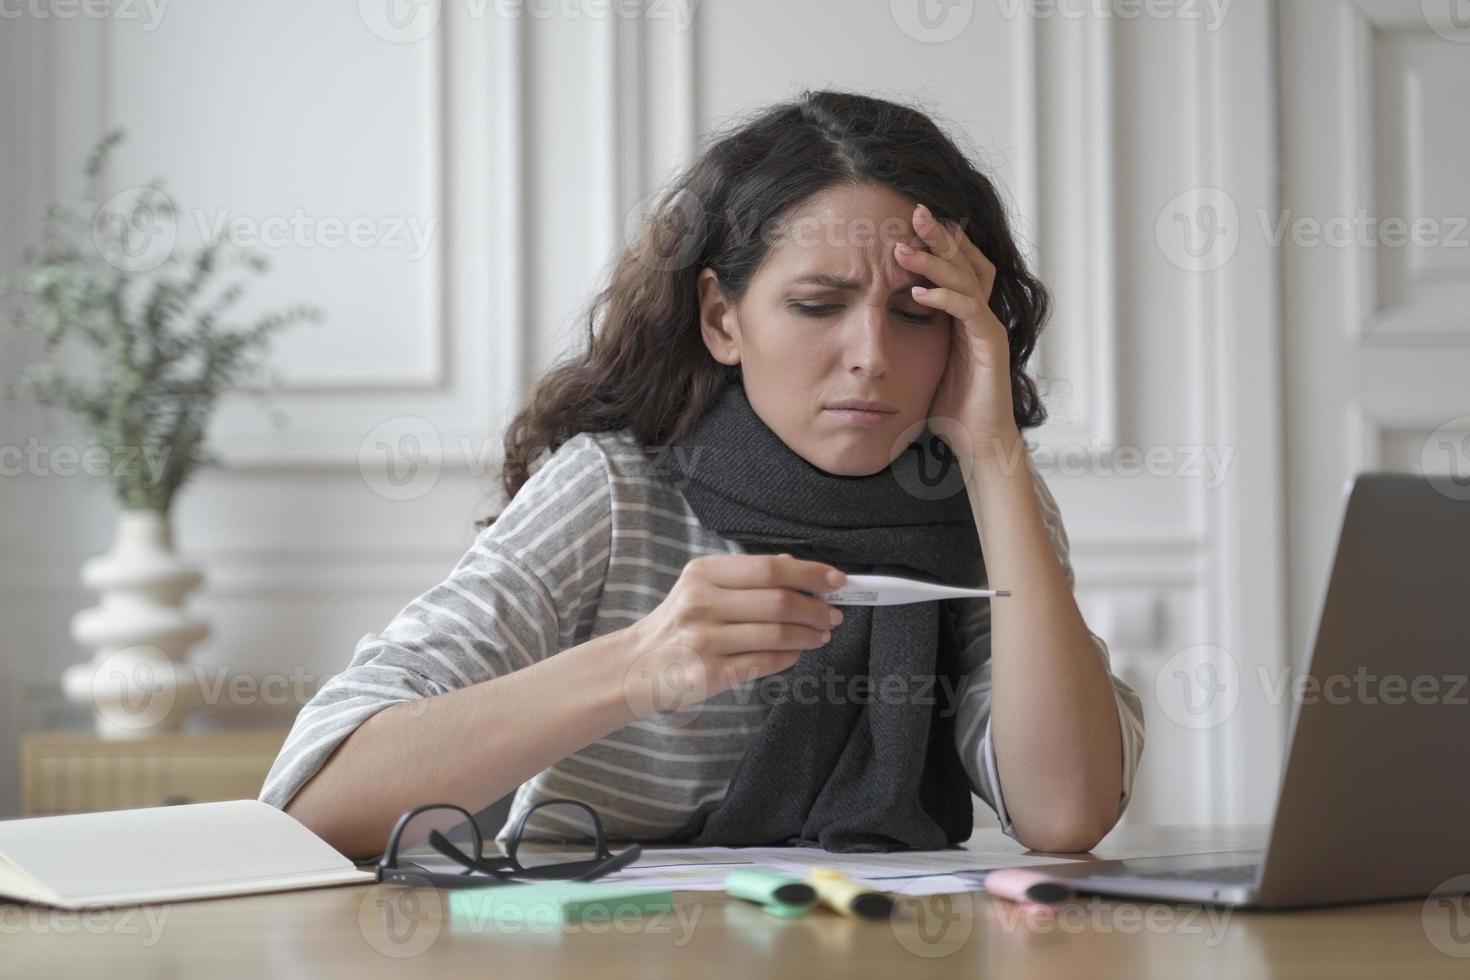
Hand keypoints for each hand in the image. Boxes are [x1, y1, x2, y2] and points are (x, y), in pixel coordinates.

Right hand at [621, 554, 845, 716]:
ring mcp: (704, 641)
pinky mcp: (709, 674)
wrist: (636, 665)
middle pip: (779, 602)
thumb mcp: (703, 587)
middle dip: (816, 608)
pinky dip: (789, 657)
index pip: (770, 569)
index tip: (837, 580)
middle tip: (833, 614)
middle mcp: (701, 603)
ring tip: (821, 634)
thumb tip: (799, 567)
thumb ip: (747, 577)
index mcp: (703, 574)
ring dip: (809, 635)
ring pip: (777, 635)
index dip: (810, 573)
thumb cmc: (680, 623)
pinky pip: (764, 663)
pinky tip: (797, 652)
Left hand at [894, 202, 1019, 455]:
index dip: (939, 242)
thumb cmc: (949, 408)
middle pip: (966, 261)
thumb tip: (871, 324)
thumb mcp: (923, 363)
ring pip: (967, 280)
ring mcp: (989, 329)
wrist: (978, 443)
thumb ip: (910, 338)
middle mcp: (982, 316)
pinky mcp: (991, 346)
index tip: (907, 222)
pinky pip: (969, 312)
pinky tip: (917, 292)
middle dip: (939, 235)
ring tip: (904, 247)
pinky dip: (944, 298)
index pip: (958, 266)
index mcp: (966, 317)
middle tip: (914, 210)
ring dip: (936, 261)